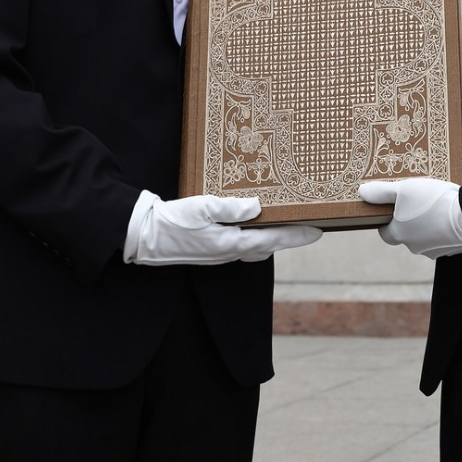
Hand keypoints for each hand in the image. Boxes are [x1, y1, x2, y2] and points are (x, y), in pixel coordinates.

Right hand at [127, 192, 321, 265]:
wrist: (144, 237)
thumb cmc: (172, 221)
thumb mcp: (202, 207)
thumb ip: (231, 207)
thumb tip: (258, 207)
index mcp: (229, 243)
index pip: (272, 239)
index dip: (296, 235)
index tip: (317, 230)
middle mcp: (228, 253)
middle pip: (268, 245)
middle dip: (289, 237)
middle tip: (308, 226)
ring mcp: (220, 254)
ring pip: (256, 248)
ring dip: (273, 238)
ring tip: (286, 224)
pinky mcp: (212, 251)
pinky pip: (242, 246)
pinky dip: (256, 238)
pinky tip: (255, 226)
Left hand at [357, 178, 461, 259]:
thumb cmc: (432, 202)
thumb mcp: (403, 189)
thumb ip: (381, 192)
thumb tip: (361, 193)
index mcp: (400, 235)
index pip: (385, 232)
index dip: (386, 220)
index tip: (392, 208)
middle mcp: (415, 247)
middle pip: (406, 234)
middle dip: (410, 220)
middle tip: (416, 201)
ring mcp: (436, 250)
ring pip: (426, 236)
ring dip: (428, 224)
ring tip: (436, 204)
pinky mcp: (453, 249)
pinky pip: (444, 238)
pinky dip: (444, 227)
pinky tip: (451, 212)